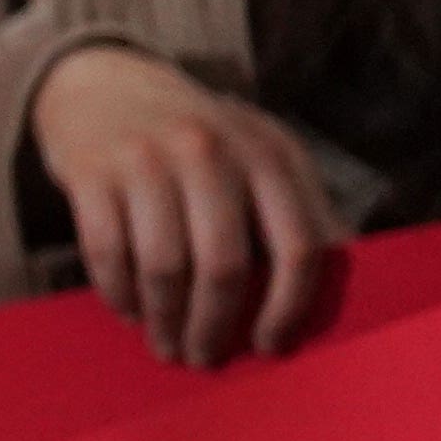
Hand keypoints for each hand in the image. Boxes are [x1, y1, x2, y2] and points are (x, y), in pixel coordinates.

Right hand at [29, 43, 340, 368]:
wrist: (103, 82)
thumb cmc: (197, 137)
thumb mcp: (260, 153)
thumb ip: (301, 208)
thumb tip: (349, 284)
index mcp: (265, 153)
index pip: (297, 245)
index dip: (288, 306)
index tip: (270, 345)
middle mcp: (209, 150)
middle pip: (223, 266)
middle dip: (214, 327)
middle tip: (205, 359)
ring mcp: (145, 158)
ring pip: (163, 267)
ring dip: (165, 321)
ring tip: (167, 345)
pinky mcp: (91, 171)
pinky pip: (107, 253)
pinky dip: (119, 294)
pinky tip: (128, 310)